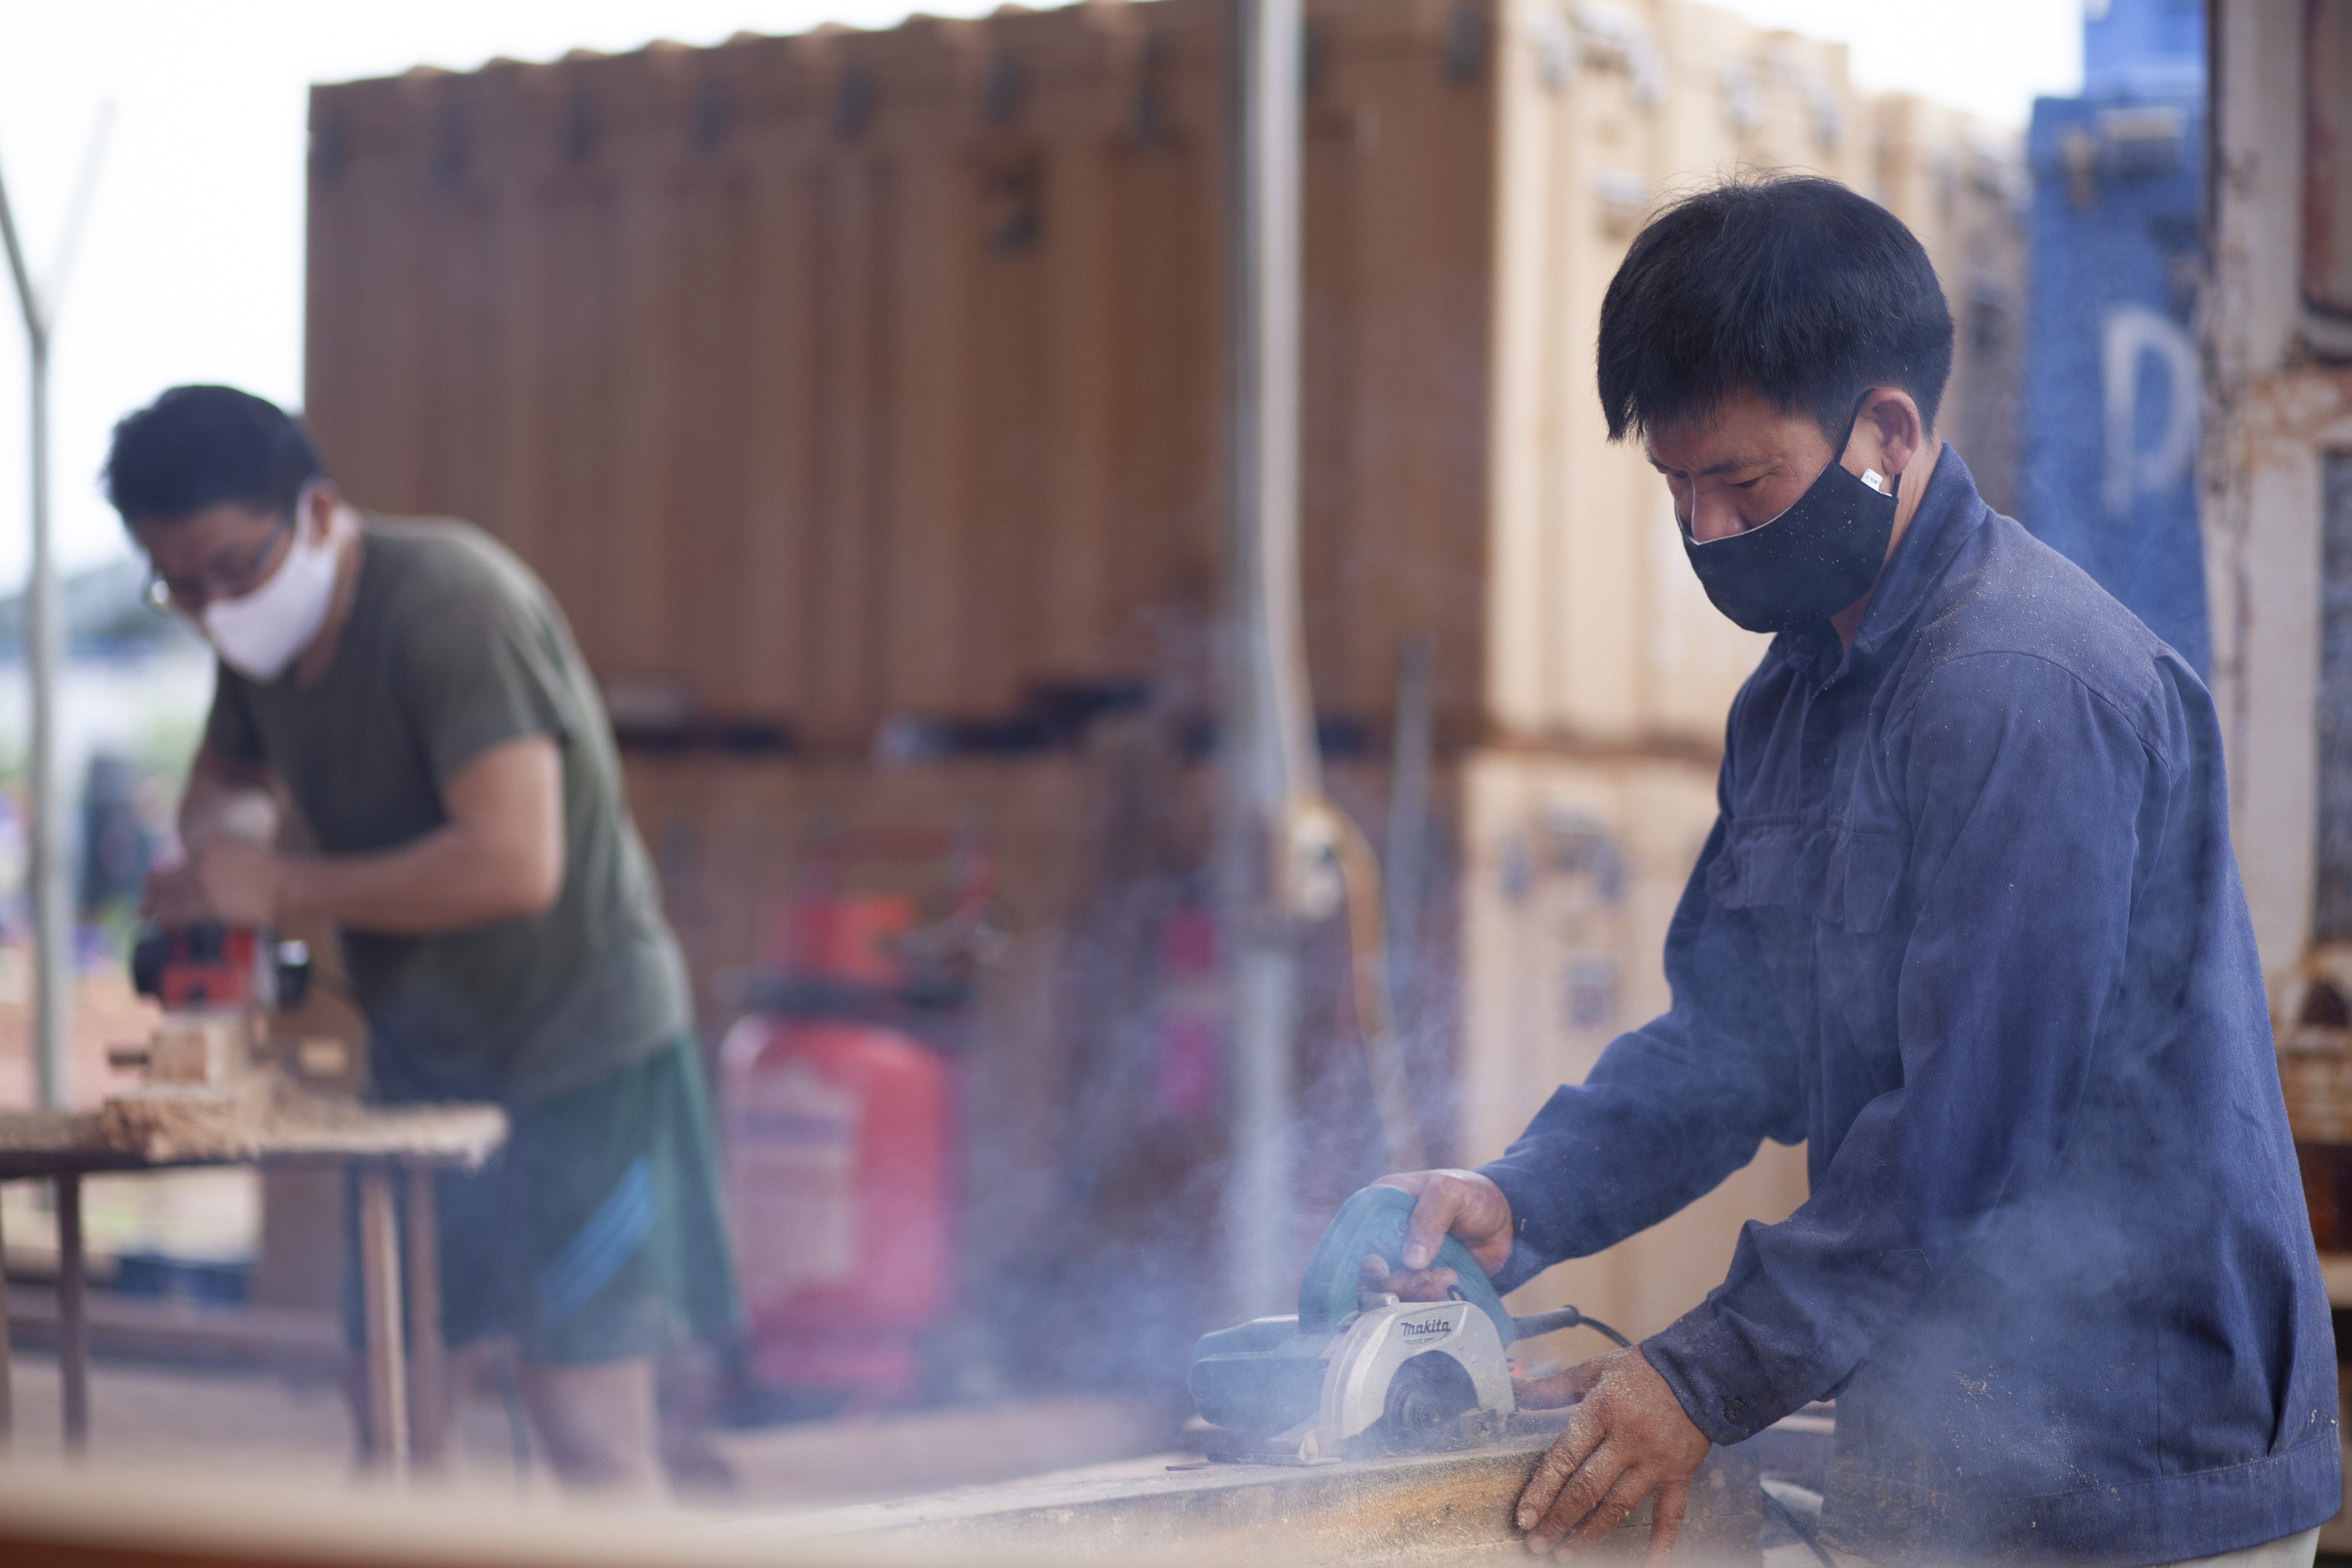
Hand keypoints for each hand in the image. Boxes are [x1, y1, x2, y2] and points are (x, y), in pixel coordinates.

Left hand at [141, 841, 287, 926]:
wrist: (286, 885)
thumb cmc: (271, 872)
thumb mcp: (241, 850)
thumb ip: (218, 857)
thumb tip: (199, 872)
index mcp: (208, 845)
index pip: (181, 860)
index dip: (170, 871)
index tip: (164, 878)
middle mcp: (200, 863)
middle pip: (165, 877)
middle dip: (152, 885)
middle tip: (146, 890)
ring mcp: (203, 885)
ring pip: (167, 898)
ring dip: (152, 905)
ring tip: (143, 911)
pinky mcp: (207, 906)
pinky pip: (178, 914)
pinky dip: (165, 919)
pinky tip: (158, 922)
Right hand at [1358, 1169, 1515, 1301]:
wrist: (1506, 1219)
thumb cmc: (1473, 1194)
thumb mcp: (1450, 1191)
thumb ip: (1429, 1218)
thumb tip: (1411, 1260)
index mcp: (1383, 1205)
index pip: (1354, 1234)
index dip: (1360, 1255)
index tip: (1382, 1268)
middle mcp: (1387, 1236)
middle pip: (1368, 1271)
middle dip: (1391, 1280)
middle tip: (1419, 1276)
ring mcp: (1405, 1261)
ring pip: (1391, 1291)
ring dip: (1416, 1290)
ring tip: (1447, 1275)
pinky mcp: (1423, 1281)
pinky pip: (1416, 1300)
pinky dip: (1430, 1298)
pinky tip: (1450, 1281)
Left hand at [1512, 1346, 1711, 1560]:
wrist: (1701, 1371)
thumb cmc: (1641, 1370)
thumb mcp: (1595, 1370)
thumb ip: (1554, 1386)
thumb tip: (1513, 1390)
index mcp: (1601, 1411)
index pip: (1564, 1457)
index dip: (1541, 1491)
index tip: (1524, 1518)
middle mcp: (1627, 1439)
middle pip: (1587, 1489)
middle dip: (1558, 1520)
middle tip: (1537, 1544)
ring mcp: (1655, 1460)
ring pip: (1619, 1507)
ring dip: (1591, 1535)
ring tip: (1567, 1554)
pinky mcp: (1680, 1474)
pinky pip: (1671, 1514)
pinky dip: (1661, 1543)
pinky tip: (1649, 1565)